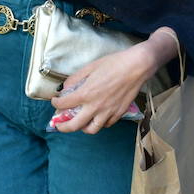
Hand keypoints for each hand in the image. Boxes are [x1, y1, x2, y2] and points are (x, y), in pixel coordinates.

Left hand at [51, 32, 172, 132]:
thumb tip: (66, 88)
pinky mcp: (119, 113)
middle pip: (74, 125)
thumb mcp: (91, 67)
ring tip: (81, 122)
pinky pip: (107, 124)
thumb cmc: (114, 63)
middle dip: (63, 127)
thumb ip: (76, 78)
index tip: (55, 101)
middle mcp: (95, 106)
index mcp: (86, 93)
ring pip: (91, 129)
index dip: (55, 103)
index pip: (64, 104)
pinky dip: (100, 123)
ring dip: (83, 128)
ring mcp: (108, 112)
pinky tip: (98, 117)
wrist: (137, 66)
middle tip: (60, 124)